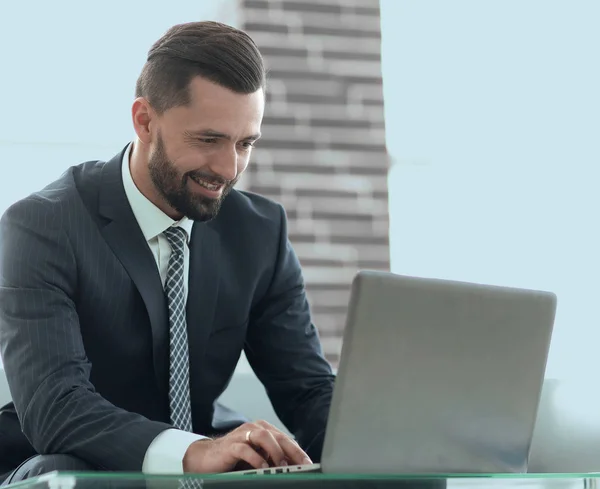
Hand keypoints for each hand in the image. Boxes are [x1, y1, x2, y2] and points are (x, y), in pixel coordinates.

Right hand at [183, 420, 312, 472]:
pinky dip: (256, 459)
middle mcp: (254, 428)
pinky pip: (246, 449)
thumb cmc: (234, 458)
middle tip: (302, 465)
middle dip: (292, 451)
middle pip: (278, 436)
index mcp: (263, 430)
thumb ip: (272, 459)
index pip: (286, 439)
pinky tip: (263, 468)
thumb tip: (292, 468)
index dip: (298, 451)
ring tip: (283, 466)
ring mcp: (242, 435)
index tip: (309, 464)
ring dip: (275, 451)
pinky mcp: (231, 445)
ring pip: (264, 437)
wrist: (207, 458)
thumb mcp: (257, 457)